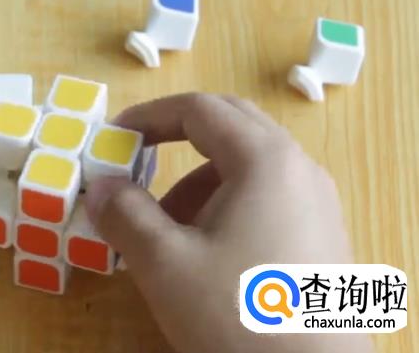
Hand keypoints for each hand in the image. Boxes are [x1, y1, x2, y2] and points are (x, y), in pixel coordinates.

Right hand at [85, 93, 374, 352]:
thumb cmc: (236, 313)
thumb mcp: (165, 262)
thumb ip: (125, 213)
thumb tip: (100, 186)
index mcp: (265, 159)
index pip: (200, 109)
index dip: (150, 116)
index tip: (115, 137)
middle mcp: (299, 167)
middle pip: (229, 124)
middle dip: (176, 138)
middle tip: (138, 161)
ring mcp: (316, 200)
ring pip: (247, 163)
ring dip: (199, 179)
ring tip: (168, 227)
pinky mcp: (321, 233)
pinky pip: (266, 193)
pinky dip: (226, 202)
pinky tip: (208, 249)